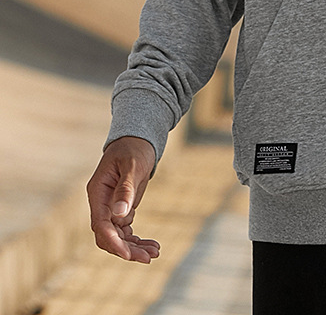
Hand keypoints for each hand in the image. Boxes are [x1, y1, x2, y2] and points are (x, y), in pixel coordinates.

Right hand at [86, 136, 159, 262]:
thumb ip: (126, 188)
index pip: (100, 224)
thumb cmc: (133, 149)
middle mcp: (101, 203)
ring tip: (155, 253)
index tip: (128, 254)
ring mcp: (110, 208)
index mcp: (97, 192)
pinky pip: (126, 231)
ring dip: (134, 247)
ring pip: (118, 236)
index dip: (112, 241)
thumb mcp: (133, 165)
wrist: (137, 142)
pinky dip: (137, 239)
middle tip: (149, 257)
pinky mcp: (121, 210)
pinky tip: (153, 246)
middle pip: (108, 235)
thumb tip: (120, 214)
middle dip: (127, 249)